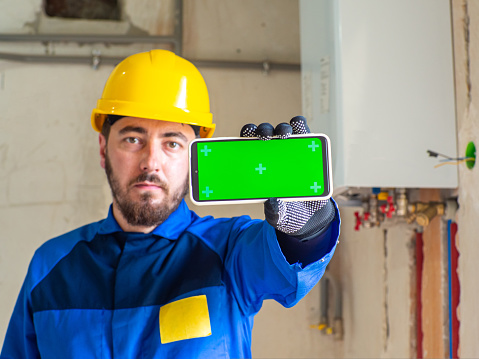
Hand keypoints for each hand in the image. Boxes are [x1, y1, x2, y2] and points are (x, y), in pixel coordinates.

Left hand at [240, 116, 334, 240]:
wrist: (309, 214)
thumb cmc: (286, 211)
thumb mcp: (278, 214)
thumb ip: (274, 211)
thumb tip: (272, 202)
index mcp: (257, 165)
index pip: (247, 145)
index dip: (244, 139)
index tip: (243, 139)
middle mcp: (271, 152)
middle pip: (264, 134)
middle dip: (262, 131)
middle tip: (264, 138)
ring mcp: (289, 148)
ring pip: (282, 130)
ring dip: (282, 128)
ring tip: (284, 135)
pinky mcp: (306, 147)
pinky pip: (302, 132)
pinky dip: (300, 126)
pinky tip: (299, 127)